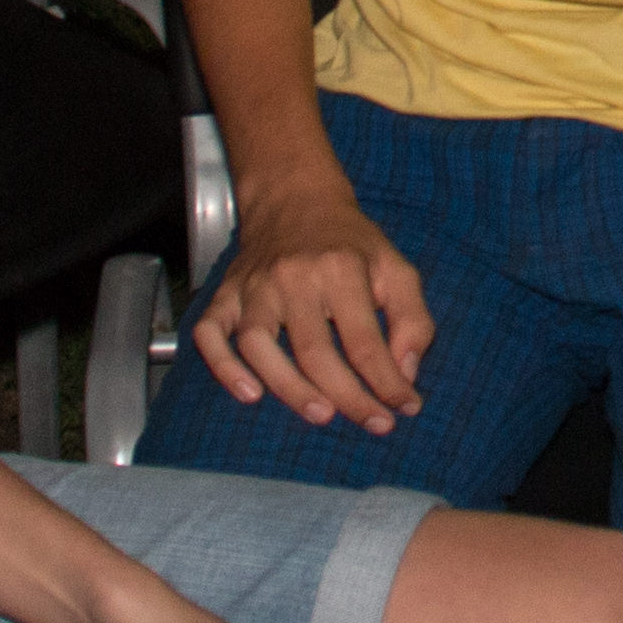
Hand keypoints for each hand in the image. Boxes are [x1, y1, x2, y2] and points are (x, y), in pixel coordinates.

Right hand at [190, 191, 436, 432]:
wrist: (295, 199)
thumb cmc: (351, 243)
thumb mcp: (396, 268)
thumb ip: (412, 320)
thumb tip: (405, 373)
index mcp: (340, 268)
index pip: (363, 339)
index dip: (386, 381)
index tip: (405, 408)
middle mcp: (292, 276)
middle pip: (313, 349)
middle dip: (347, 395)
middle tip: (373, 423)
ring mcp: (253, 286)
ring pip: (258, 345)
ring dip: (288, 387)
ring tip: (320, 415)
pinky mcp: (225, 293)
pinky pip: (210, 333)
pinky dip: (223, 366)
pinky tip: (250, 394)